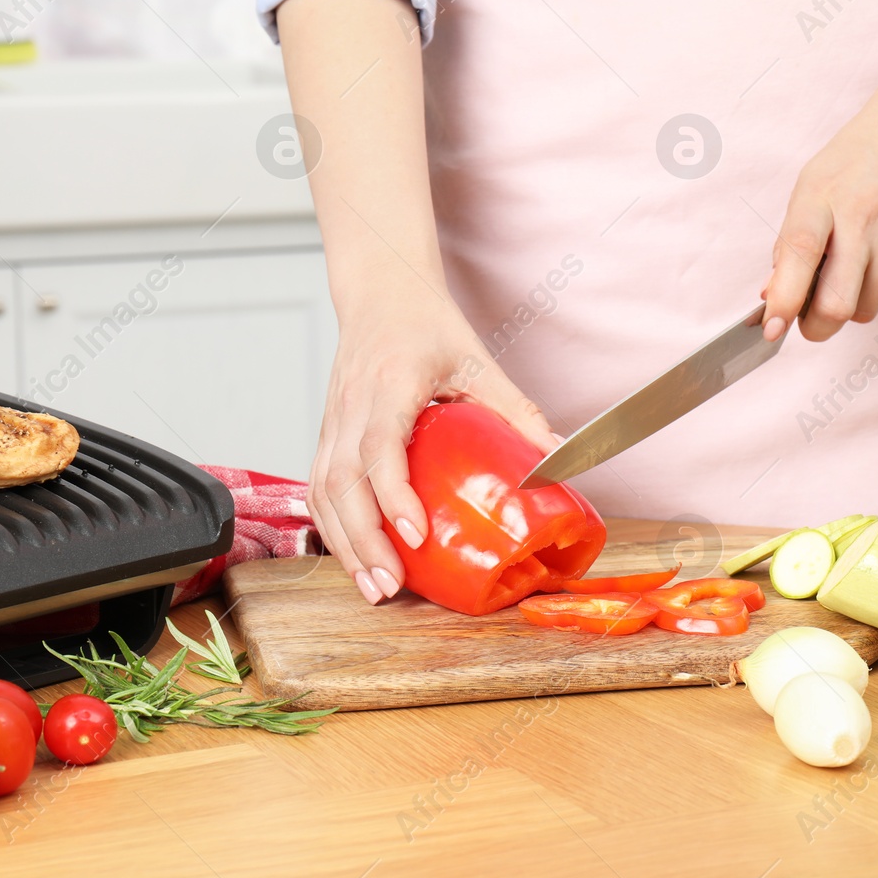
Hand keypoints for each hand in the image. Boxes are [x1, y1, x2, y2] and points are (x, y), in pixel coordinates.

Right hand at [308, 282, 558, 603]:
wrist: (380, 290)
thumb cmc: (426, 321)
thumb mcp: (478, 359)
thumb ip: (515, 408)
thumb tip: (558, 455)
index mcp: (390, 383)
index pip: (379, 446)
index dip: (393, 494)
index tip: (415, 535)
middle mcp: (352, 405)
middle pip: (342, 482)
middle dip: (362, 540)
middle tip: (390, 586)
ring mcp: (332, 420)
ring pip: (322, 490)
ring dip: (343, 543)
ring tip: (372, 587)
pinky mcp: (326, 432)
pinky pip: (319, 486)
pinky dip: (332, 527)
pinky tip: (354, 557)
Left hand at [761, 96, 877, 341]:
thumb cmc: (857, 160)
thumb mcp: (811, 185)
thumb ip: (791, 241)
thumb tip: (773, 295)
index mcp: (822, 196)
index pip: (800, 254)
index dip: (784, 299)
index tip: (772, 328)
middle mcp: (863, 217)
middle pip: (837, 304)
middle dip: (816, 326)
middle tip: (808, 319)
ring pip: (866, 308)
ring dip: (850, 305)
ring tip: (850, 270)